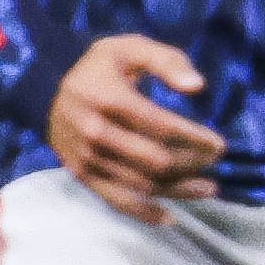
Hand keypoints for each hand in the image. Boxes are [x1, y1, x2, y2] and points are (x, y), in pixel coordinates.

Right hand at [51, 36, 225, 221]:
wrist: (45, 88)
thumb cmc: (100, 68)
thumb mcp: (131, 48)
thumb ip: (166, 61)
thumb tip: (197, 86)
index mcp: (108, 98)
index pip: (160, 126)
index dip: (194, 138)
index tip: (218, 144)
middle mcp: (95, 132)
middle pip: (154, 159)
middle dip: (191, 164)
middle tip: (214, 163)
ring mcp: (87, 158)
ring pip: (140, 183)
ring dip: (178, 190)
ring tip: (208, 189)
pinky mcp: (82, 174)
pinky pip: (115, 200)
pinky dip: (144, 213)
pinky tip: (170, 216)